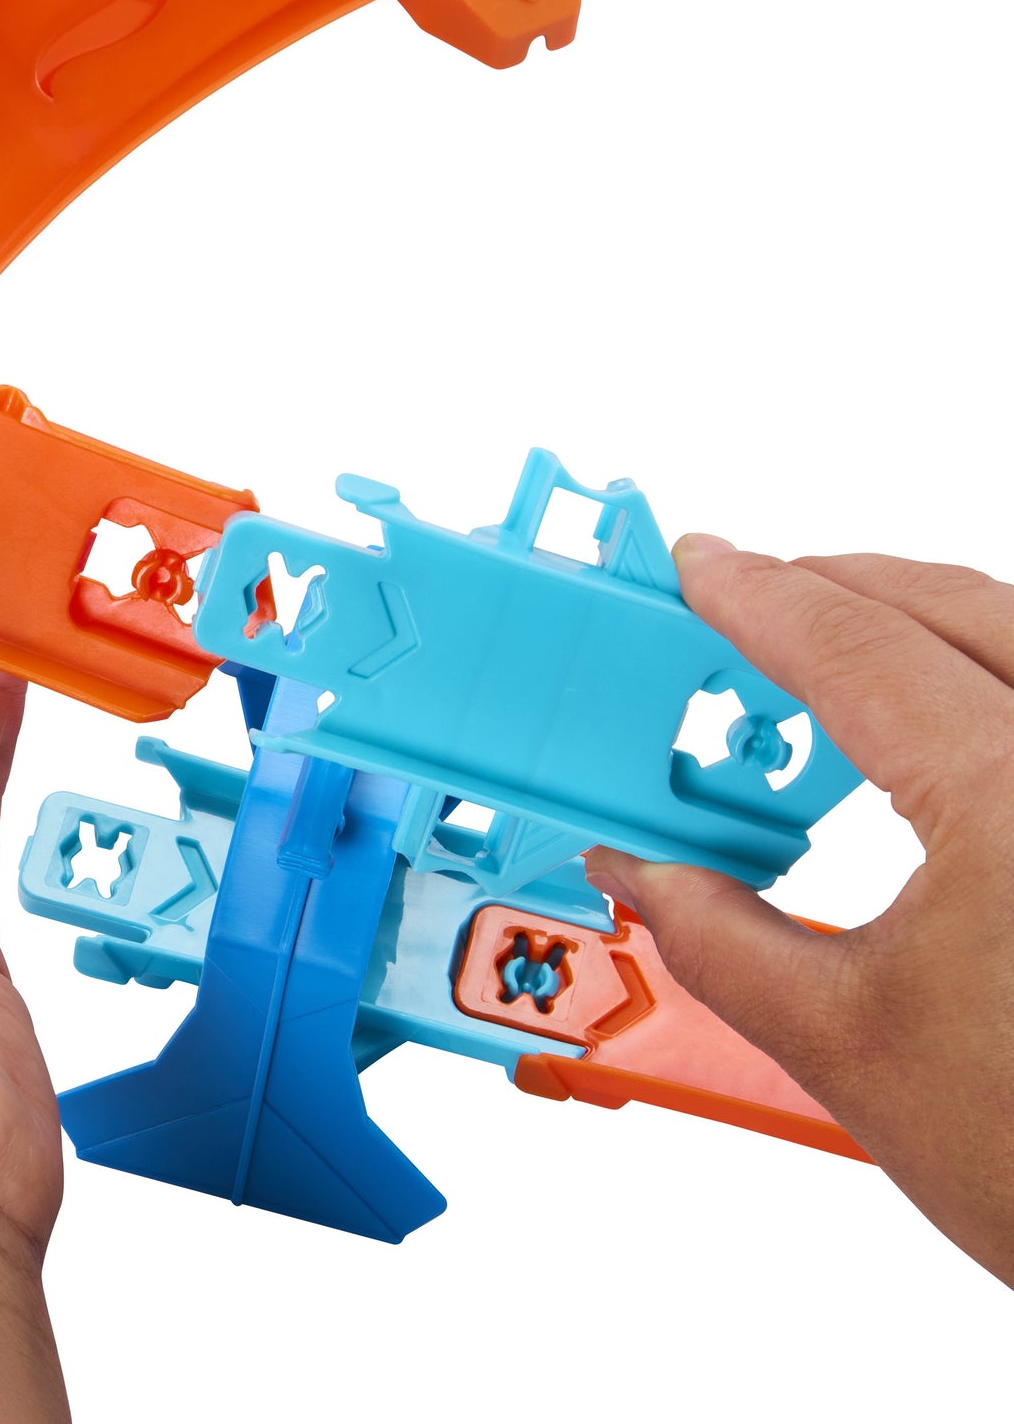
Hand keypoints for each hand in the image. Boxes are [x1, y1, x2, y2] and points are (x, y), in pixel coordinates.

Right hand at [587, 537, 1013, 1286]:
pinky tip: (947, 720)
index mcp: (1013, 797)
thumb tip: (639, 873)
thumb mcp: (844, 1046)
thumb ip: (715, 936)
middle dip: (843, 584)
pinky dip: (990, 670)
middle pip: (959, 605)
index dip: (758, 599)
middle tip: (753, 596)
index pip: (858, 651)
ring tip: (836, 651)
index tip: (702, 568)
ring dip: (923, 620)